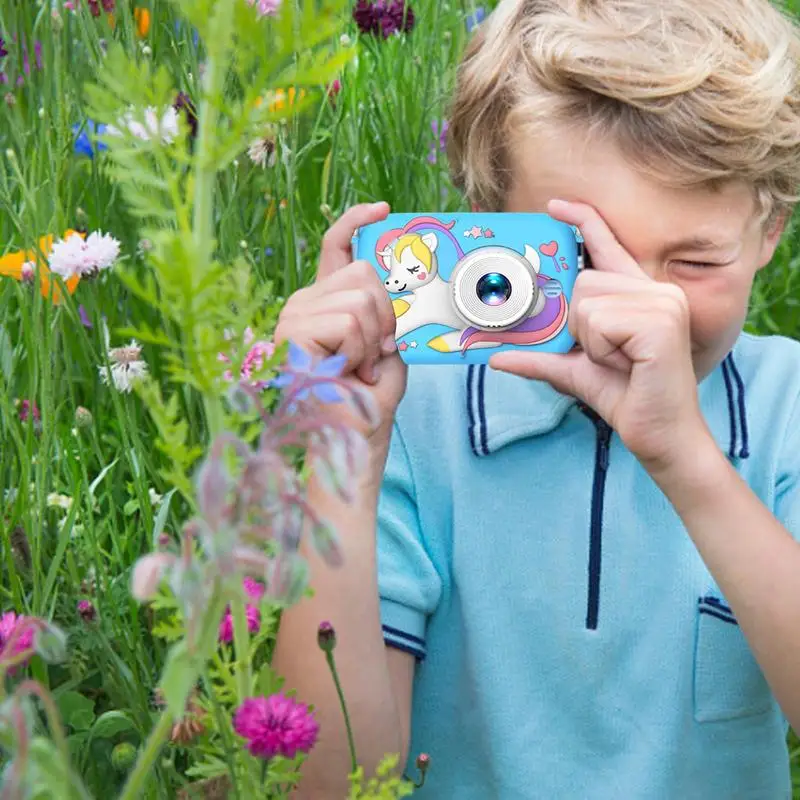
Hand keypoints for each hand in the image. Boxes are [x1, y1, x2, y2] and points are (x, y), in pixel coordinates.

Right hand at [274, 202, 406, 443]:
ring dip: (372, 340)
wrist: (352, 437)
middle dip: (385, 316)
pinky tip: (346, 372)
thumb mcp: (387, 346)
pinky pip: (349, 321)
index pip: (335, 247)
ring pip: (361, 298)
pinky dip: (359, 351)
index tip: (381, 208)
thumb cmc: (368, 400)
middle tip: (376, 354)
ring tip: (359, 368)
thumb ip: (386, 312)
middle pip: (364, 273)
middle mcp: (304, 302)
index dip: (356, 221)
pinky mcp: (293, 329)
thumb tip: (398, 280)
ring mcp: (294, 314)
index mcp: (326, 302)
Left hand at [489, 199, 709, 470]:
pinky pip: (598, 320)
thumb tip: (496, 357)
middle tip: (606, 355)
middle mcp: (655, 290)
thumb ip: (540, 357)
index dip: (582, 222)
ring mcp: (662, 301)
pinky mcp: (661, 320)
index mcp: (637, 295)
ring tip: (619, 361)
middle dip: (578, 325)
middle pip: (581, 282)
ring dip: (589, 341)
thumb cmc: (624, 397)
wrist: (659, 436)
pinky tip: (627, 364)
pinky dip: (600, 349)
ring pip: (585, 301)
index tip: (555, 205)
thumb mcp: (573, 372)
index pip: (607, 246)